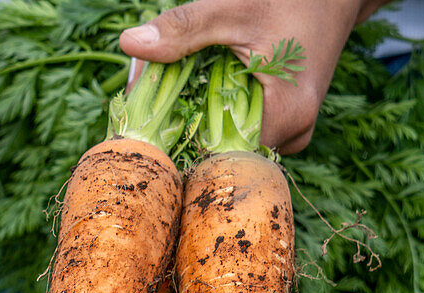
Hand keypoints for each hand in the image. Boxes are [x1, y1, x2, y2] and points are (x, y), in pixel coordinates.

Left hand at [120, 0, 387, 153]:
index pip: (214, 148)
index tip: (142, 110)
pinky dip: (220, 106)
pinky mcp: (288, 122)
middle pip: (221, 145)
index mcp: (285, 117)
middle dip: (182, 118)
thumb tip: (129, 43)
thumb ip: (184, 30)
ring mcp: (293, 132)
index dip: (174, 130)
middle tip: (149, 88)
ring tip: (175, 82)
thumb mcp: (233, 8)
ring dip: (199, 111)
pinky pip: (245, 125)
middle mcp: (293, 135)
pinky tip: (204, 84)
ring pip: (231, 135)